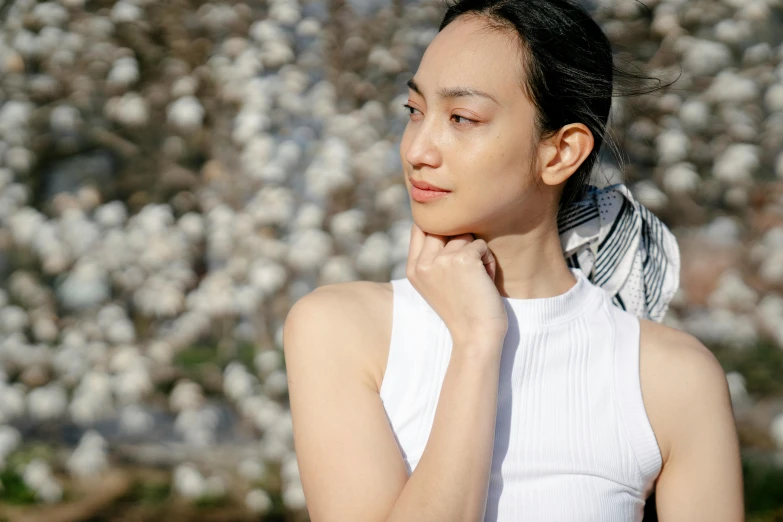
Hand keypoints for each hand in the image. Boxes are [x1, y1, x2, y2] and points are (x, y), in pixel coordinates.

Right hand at [406, 223, 507, 348]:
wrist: (476, 337)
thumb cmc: (464, 311)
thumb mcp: (436, 283)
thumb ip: (433, 256)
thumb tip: (444, 223)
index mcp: (413, 269)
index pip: (420, 226)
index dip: (440, 228)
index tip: (453, 242)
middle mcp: (422, 263)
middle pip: (443, 226)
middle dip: (460, 240)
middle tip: (468, 268)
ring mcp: (440, 260)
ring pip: (465, 235)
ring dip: (477, 253)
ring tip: (477, 277)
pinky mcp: (462, 259)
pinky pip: (481, 245)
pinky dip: (489, 261)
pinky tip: (485, 281)